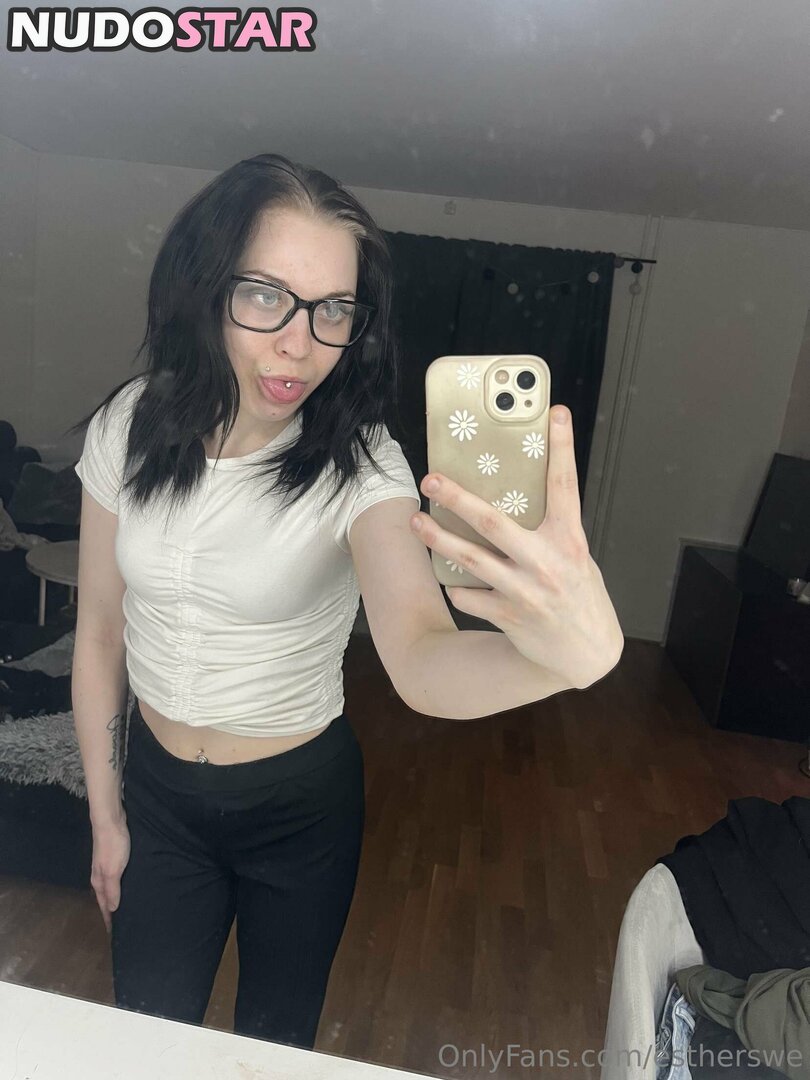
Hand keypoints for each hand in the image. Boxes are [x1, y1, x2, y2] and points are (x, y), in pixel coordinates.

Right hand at [91, 818, 130, 934]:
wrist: (111, 820)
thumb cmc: (113, 846)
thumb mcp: (113, 870)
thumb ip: (112, 890)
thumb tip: (112, 909)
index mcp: (98, 881)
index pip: (103, 905)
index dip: (108, 918)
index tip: (113, 933)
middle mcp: (100, 875)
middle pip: (105, 897)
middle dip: (112, 910)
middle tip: (123, 923)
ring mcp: (106, 866)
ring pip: (111, 887)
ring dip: (117, 897)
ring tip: (128, 906)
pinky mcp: (114, 857)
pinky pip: (117, 877)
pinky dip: (121, 885)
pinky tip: (130, 884)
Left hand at [410, 405, 623, 689]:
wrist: (586, 654)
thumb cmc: (579, 596)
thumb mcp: (576, 557)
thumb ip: (552, 530)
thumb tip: (519, 495)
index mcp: (569, 541)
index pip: (565, 485)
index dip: (561, 447)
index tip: (554, 413)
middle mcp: (546, 563)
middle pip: (493, 522)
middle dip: (457, 498)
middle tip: (431, 478)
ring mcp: (525, 591)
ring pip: (470, 559)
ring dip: (438, 539)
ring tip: (415, 521)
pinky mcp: (508, 615)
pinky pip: (469, 595)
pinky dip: (457, 586)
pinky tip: (451, 579)